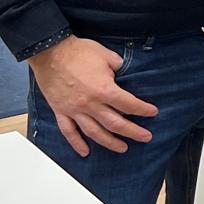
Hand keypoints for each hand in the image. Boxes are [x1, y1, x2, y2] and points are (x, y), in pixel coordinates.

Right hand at [27, 35, 157, 156]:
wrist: (50, 52)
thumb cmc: (78, 51)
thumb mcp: (107, 56)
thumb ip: (119, 67)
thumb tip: (125, 73)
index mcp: (104, 90)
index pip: (129, 105)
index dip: (143, 110)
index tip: (153, 112)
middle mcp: (90, 104)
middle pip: (116, 124)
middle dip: (133, 132)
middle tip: (146, 137)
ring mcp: (74, 110)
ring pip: (95, 133)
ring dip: (110, 142)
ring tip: (123, 148)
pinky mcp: (60, 111)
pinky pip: (69, 132)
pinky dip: (76, 144)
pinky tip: (85, 152)